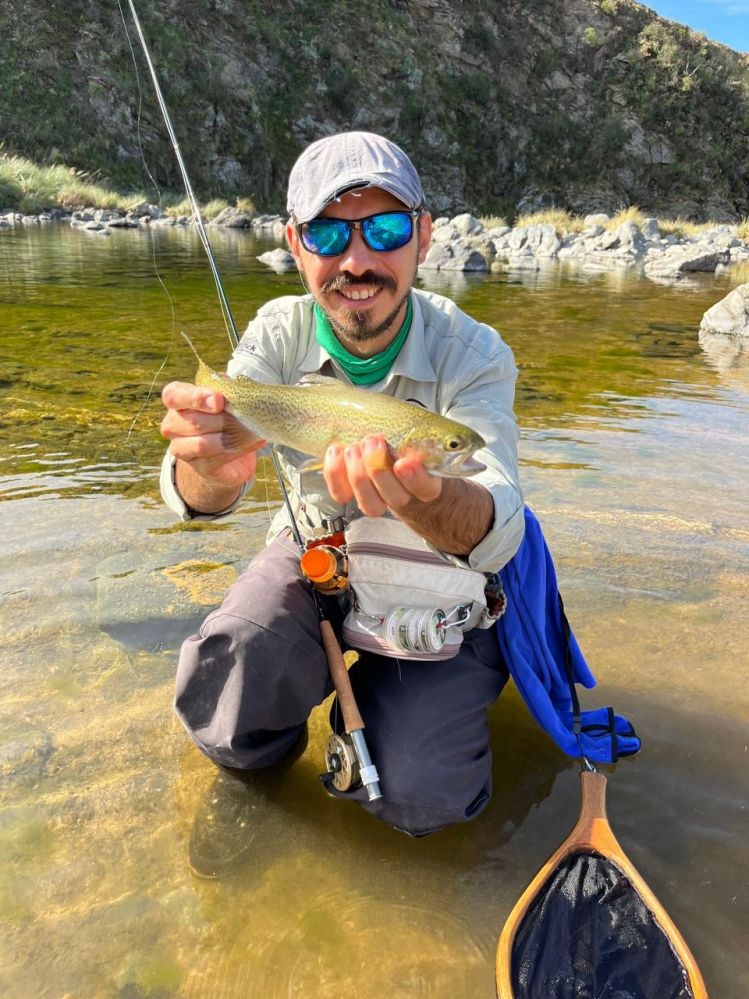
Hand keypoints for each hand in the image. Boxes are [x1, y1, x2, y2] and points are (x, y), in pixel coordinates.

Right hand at [160, 380, 265, 488]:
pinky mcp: (200, 467)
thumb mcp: (223, 398)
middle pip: (192, 421)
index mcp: (176, 402)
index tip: (219, 401)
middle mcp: (173, 426)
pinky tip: (256, 440)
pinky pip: (218, 458)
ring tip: (248, 429)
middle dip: (220, 419)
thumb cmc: (224, 417)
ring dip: (228, 436)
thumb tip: (227, 381)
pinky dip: (240, 448)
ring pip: (201, 444)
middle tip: (240, 417)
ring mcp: (182, 449)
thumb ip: (223, 387)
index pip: (173, 395)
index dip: (195, 397)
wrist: (228, 455)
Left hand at [323, 433, 441, 516]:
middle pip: (396, 498)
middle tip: (373, 442)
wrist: (376, 452)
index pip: (426, 489)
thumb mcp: (411, 438)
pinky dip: (335, 472)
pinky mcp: (351, 496)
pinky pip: (341, 495)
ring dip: (359, 473)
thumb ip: (413, 440)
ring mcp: (375, 500)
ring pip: (369, 503)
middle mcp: (401, 497)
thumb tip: (410, 438)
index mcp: (424, 483)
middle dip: (379, 469)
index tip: (403, 463)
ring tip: (355, 448)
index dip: (414, 478)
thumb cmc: (397, 444)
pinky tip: (337, 450)